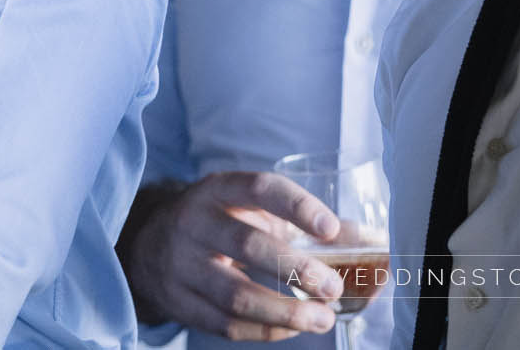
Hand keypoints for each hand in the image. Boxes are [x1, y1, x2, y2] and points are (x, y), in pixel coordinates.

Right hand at [122, 172, 343, 340]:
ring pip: (236, 295)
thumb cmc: (219, 224)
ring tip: (322, 319)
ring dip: (286, 311)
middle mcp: (194, 222)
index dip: (296, 206)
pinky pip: (227, 324)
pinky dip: (266, 330)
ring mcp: (181, 265)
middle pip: (247, 244)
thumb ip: (307, 224)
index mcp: (217, 191)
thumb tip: (370, 240)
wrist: (149, 248)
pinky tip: (292, 328)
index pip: (258, 189)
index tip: (329, 228)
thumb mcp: (251, 210)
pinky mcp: (179, 301)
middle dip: (296, 269)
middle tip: (332, 287)